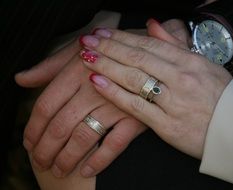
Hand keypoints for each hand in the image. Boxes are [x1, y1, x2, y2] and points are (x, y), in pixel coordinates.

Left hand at [15, 18, 188, 176]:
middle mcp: (94, 87)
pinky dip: (99, 160)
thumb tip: (22, 79)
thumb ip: (49, 67)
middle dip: (47, 149)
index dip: (33, 128)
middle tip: (40, 162)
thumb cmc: (109, 52)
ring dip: (68, 158)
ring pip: (84, 137)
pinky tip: (86, 170)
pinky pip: (115, 144)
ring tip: (59, 170)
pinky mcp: (135, 117)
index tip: (28, 143)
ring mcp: (116, 104)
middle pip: (61, 125)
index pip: (46, 105)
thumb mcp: (78, 52)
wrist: (152, 54)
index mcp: (77, 70)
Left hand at [80, 27, 232, 158]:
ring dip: (107, 66)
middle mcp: (181, 78)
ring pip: (134, 78)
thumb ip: (175, 45)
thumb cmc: (222, 97)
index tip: (103, 33)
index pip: (149, 45)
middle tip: (86, 41)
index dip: (123, 38)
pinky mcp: (167, 125)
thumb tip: (153, 24)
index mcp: (190, 62)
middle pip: (137, 58)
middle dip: (108, 48)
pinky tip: (97, 83)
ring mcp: (173, 101)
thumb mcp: (203, 65)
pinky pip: (136, 106)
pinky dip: (115, 93)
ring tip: (86, 58)